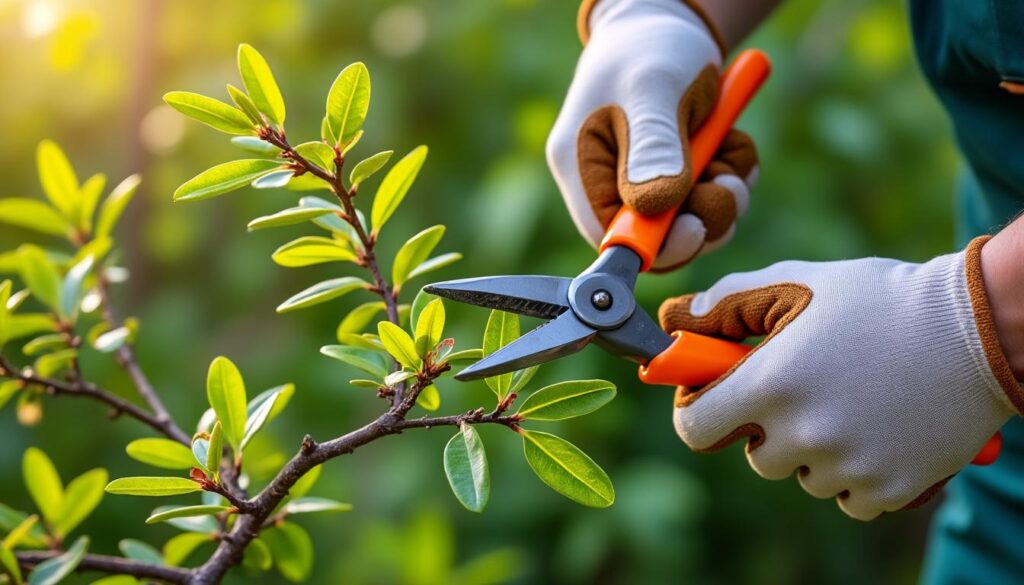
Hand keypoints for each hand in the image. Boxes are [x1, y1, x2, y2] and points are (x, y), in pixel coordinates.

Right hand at [547, 0, 757, 270]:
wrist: (667, 19)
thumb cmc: (649, 47)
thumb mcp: (653, 90)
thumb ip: (654, 148)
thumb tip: (655, 210)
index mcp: (581, 166)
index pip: (609, 236)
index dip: (654, 245)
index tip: (695, 227)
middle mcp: (605, 181)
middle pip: (654, 238)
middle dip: (702, 216)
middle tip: (729, 183)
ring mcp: (639, 180)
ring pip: (688, 221)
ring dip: (725, 196)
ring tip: (733, 152)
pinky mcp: (671, 174)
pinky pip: (705, 198)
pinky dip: (729, 177)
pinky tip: (732, 144)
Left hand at [658, 238, 1022, 519]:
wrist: (976, 330)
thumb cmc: (878, 300)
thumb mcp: (796, 283)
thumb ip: (728, 302)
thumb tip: (677, 319)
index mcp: (771, 383)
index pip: (694, 428)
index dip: (698, 410)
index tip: (716, 397)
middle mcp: (804, 433)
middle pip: (756, 456)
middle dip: (768, 427)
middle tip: (806, 389)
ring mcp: (848, 467)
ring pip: (803, 476)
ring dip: (815, 450)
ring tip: (852, 402)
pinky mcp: (889, 489)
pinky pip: (848, 497)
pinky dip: (857, 473)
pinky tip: (879, 429)